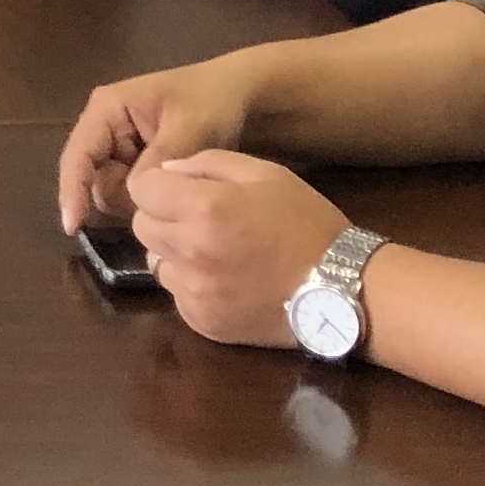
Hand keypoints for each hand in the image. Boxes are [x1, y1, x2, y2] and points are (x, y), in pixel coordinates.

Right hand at [53, 59, 261, 232]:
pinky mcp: (133, 166)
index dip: (72, 190)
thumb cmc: (211, 102)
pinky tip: (175, 191)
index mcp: (107, 110)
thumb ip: (160, 158)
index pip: (78, 155)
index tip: (73, 226)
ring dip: (141, 200)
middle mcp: (104, 131)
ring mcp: (118, 150)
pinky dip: (149, 200)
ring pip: (112, 193)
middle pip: (94, 180)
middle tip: (171, 190)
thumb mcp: (190, 127)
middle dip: (126, 195)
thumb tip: (136, 193)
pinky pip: (129, 194)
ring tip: (180, 183)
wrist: (237, 95)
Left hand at [124, 152, 352, 351]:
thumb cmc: (307, 223)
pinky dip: (191, 284)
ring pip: (155, 261)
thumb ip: (209, 163)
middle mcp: (190, 252)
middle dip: (162, 217)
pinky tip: (225, 279)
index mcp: (204, 209)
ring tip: (214, 251)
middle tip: (198, 218)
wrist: (342, 290)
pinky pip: (176, 294)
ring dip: (175, 252)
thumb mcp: (266, 173)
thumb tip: (169, 171)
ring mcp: (193, 292)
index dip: (157, 185)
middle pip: (142, 226)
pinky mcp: (201, 322)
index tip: (178, 189)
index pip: (141, 190)